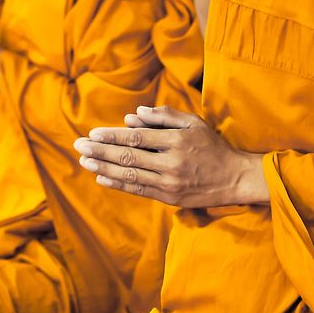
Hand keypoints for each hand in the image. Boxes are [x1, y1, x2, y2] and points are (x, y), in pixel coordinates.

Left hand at [72, 105, 267, 207]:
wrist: (233, 178)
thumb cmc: (212, 146)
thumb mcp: (194, 123)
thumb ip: (165, 116)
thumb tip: (134, 114)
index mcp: (177, 141)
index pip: (137, 137)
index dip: (112, 135)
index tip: (93, 133)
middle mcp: (172, 163)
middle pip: (128, 156)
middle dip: (101, 150)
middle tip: (79, 146)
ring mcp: (170, 183)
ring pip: (130, 175)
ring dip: (104, 167)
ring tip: (85, 161)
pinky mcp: (169, 198)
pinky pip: (139, 190)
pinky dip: (118, 184)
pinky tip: (102, 177)